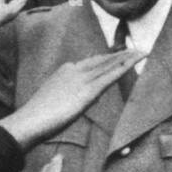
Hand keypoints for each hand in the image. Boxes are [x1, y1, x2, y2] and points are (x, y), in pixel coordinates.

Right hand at [0, 50, 144, 146]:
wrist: (30, 120)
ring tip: (141, 52)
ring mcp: (82, 79)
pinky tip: (136, 61)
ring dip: (127, 58)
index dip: (106, 60)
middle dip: (119, 55)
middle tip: (134, 50)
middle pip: (102, 60)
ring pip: (109, 65)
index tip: (117, 56)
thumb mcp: (54, 100)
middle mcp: (75, 70)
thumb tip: (84, 99)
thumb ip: (68, 96)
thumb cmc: (37, 117)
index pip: (90, 63)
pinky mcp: (89, 91)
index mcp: (65, 71)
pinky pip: (111, 76)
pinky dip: (125, 67)